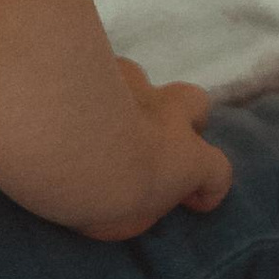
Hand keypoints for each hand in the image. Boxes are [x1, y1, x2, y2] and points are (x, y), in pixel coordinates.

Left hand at [77, 60, 233, 238]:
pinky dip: (84, 81)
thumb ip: (138, 206)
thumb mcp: (123, 221)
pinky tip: (63, 95)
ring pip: (141, 77)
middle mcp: (165, 112)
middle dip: (183, 118)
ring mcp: (130, 82)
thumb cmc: (96, 193)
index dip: (210, 187)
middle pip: (194, 101)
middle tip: (154, 138)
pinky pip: (94, 63)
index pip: (217, 171)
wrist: (60, 138)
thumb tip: (134, 200)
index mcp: (184, 157)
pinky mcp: (92, 58)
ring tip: (97, 113)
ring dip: (127, 96)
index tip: (193, 201)